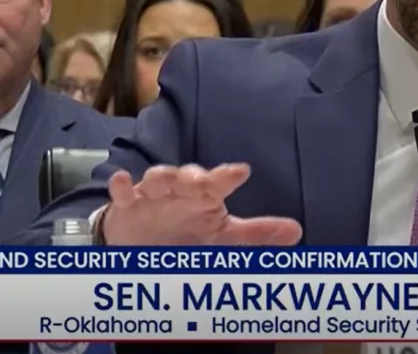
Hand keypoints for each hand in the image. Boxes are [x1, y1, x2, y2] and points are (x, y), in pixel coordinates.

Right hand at [102, 163, 302, 245]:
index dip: (228, 176)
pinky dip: (121, 187)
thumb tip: (296, 230)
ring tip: (164, 180)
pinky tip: (121, 182)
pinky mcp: (126, 207)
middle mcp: (180, 192)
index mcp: (204, 197)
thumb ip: (256, 234)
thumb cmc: (188, 236)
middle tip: (201, 181)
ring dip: (160, 177)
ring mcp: (151, 197)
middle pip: (186, 175)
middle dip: (192, 175)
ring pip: (155, 179)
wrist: (143, 246)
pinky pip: (121, 194)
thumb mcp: (223, 240)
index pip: (218, 183)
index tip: (241, 172)